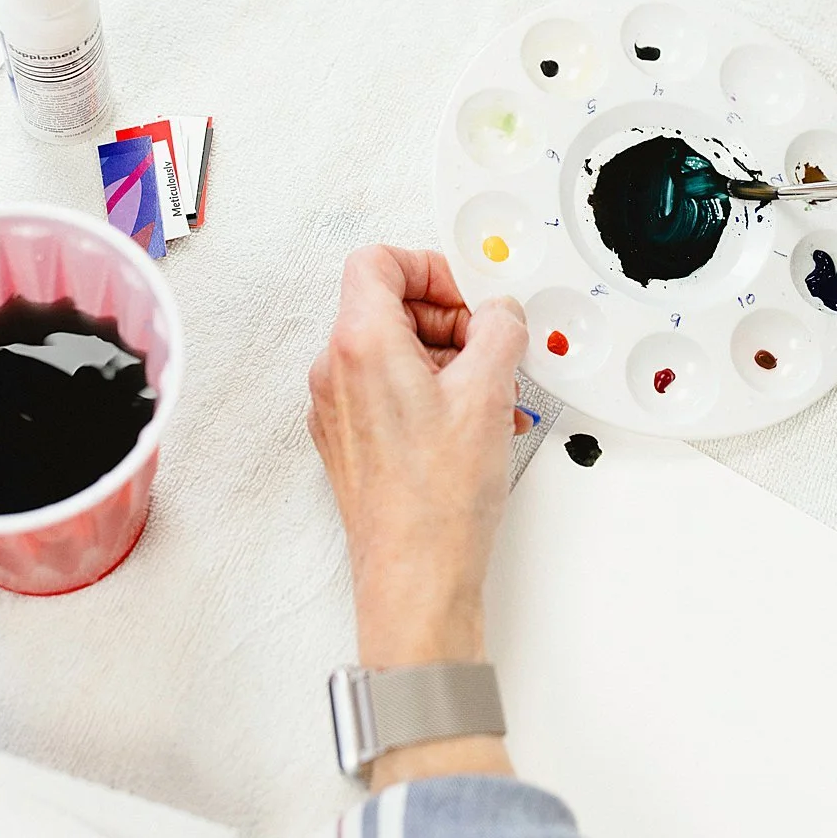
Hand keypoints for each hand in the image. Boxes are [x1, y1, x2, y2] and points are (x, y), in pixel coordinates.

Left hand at [307, 246, 527, 787]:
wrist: (416, 577)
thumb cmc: (437, 500)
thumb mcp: (487, 392)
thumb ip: (498, 329)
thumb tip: (500, 311)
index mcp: (360, 344)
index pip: (378, 261)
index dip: (429, 267)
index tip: (467, 295)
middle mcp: (336, 372)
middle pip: (386, 304)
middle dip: (446, 317)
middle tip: (488, 345)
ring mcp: (337, 409)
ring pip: (390, 349)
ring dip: (445, 358)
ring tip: (490, 392)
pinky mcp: (349, 440)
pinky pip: (386, 390)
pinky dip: (429, 391)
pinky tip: (472, 423)